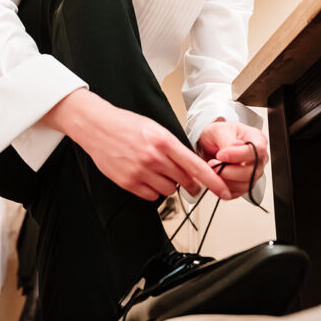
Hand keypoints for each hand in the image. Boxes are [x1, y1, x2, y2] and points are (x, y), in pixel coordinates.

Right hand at [40, 88, 233, 201]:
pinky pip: (151, 196)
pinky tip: (147, 178)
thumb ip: (173, 147)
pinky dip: (153, 191)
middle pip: (185, 181)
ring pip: (169, 191)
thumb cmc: (126, 124)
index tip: (224, 191)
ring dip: (169, 186)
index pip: (196, 166)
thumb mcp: (156, 128)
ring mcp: (140, 172)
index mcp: (164, 141)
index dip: (213, 181)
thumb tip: (191, 165)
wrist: (97, 127)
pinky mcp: (128, 182)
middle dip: (191, 184)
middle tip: (189, 181)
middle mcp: (154, 158)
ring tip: (158, 172)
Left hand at [197, 120, 268, 199]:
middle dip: (229, 171)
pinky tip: (216, 177)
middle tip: (213, 164)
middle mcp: (258, 159)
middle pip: (252, 172)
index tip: (221, 155)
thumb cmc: (219, 134)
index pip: (257, 151)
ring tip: (213, 169)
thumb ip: (228, 140)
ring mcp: (252, 174)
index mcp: (257, 140)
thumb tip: (235, 148)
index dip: (239, 155)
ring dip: (225, 180)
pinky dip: (223, 188)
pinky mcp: (243, 185)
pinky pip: (236, 193)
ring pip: (245, 185)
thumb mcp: (219, 129)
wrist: (210, 144)